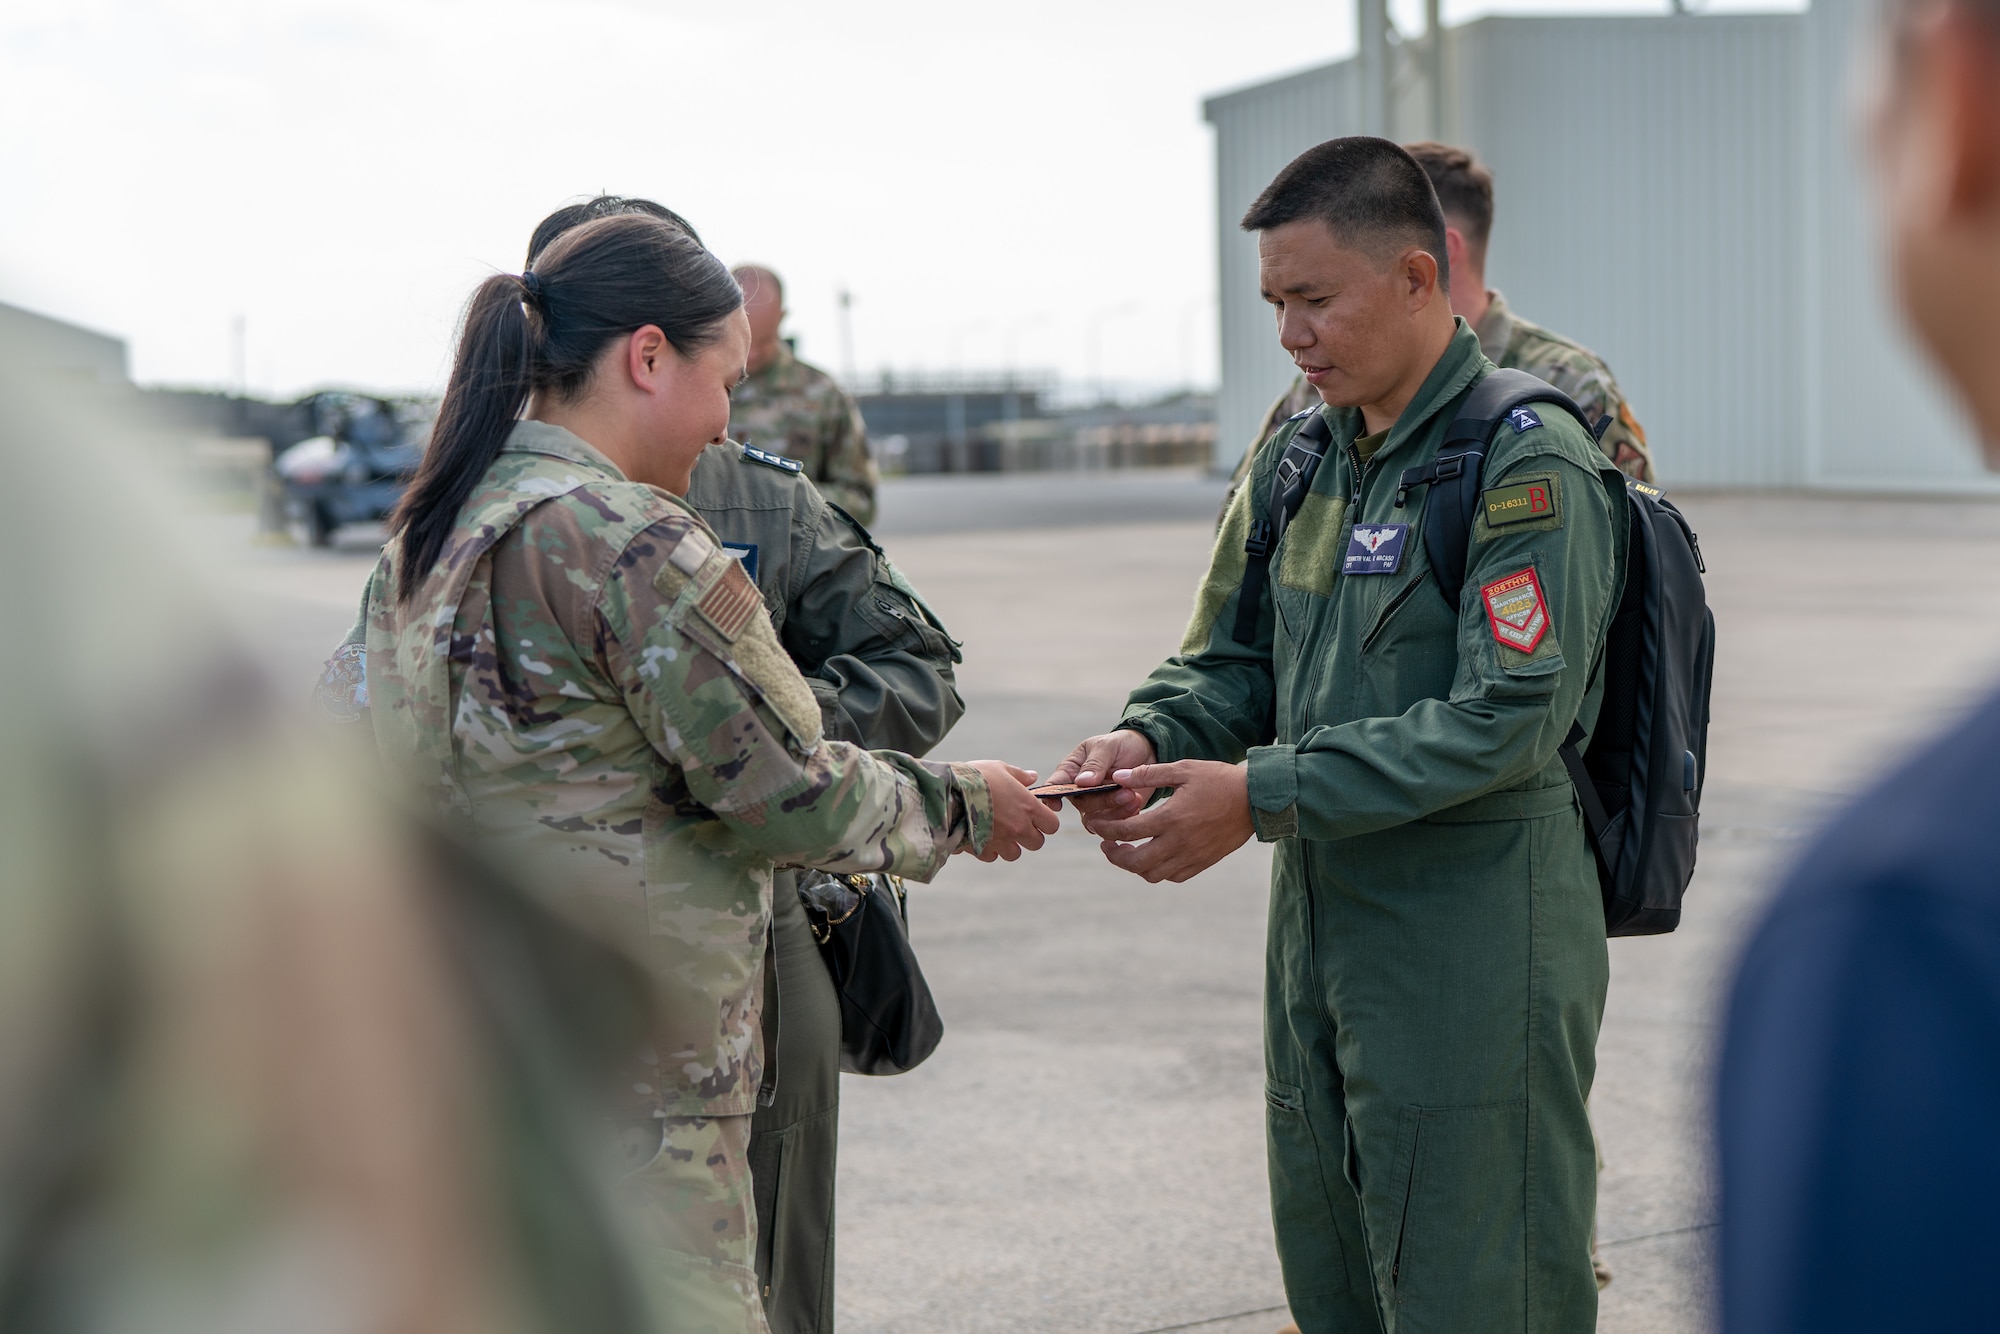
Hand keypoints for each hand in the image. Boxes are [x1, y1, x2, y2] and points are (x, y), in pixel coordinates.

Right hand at [963, 762, 1061, 861]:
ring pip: (1014, 854)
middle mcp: (1019, 828)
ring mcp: (1001, 842)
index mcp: (1028, 808)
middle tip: (1016, 823)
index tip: (1036, 815)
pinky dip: (989, 849)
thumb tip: (1033, 777)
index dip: (1046, 821)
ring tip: (997, 831)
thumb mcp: (1000, 768)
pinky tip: (981, 834)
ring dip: (1009, 845)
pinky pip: (992, 856)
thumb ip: (1020, 776)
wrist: (947, 793)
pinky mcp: (982, 850)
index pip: (1052, 825)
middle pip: (1037, 843)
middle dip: (1029, 835)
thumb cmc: (976, 777)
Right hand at [1045, 729, 1157, 822]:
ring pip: (1094, 818)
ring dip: (1114, 811)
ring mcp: (1094, 804)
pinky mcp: (1111, 814)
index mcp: (1071, 770)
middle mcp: (1079, 790)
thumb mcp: (1107, 745)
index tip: (1056, 804)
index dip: (1051, 796)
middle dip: (1102, 800)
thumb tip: (1081, 782)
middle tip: (1126, 792)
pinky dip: (1124, 816)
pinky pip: (1111, 825)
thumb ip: (1095, 763)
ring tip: (1134, 797)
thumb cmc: (1121, 745)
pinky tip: (1136, 803)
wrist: (1147, 753)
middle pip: (1080, 803)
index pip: (1054, 785)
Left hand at [1088, 760, 1253, 882]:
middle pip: (1135, 862)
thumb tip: (1118, 778)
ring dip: (1134, 866)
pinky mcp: (1203, 862)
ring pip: (1152, 874)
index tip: (1094, 826)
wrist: (1255, 800)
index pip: (1126, 831)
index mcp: (1171, 817)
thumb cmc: (1219, 779)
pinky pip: (1173, 876)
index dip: (1104, 830)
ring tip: (1127, 851)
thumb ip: (1149, 773)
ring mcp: (1192, 855)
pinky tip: (1153, 856)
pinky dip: (1157, 871)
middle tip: (1107, 843)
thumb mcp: (1184, 769)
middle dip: (1114, 855)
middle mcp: (1179, 842)